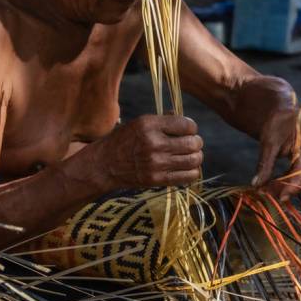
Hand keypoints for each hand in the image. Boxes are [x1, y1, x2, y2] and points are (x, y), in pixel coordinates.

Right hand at [87, 114, 203, 190]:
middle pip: (193, 143)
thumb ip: (163, 121)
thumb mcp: (138, 123)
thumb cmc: (123, 141)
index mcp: (148, 125)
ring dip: (196, 157)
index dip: (191, 127)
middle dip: (196, 142)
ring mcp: (155, 163)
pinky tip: (185, 167)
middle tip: (191, 144)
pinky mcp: (156, 179)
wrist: (104, 164)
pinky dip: (192, 171)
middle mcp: (153, 143)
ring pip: (194, 160)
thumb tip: (188, 124)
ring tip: (189, 156)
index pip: (187, 125)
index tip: (187, 131)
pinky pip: (188, 176)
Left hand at [252, 107, 300, 200]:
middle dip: (291, 190)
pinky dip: (296, 184)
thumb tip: (256, 185)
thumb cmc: (276, 125)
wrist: (285, 115)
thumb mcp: (267, 143)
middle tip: (268, 190)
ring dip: (294, 189)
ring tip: (271, 186)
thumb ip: (264, 165)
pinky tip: (278, 181)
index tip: (279, 198)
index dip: (292, 187)